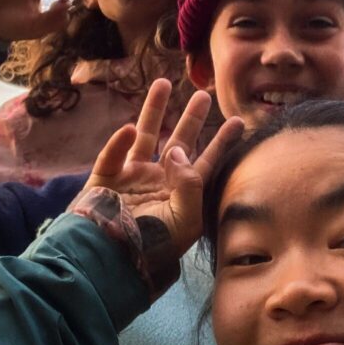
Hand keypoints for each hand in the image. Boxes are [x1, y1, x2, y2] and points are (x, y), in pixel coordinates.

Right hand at [82, 79, 243, 254]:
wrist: (108, 261)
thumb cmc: (152, 246)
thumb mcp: (185, 220)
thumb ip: (190, 183)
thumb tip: (177, 150)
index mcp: (182, 195)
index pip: (207, 163)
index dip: (222, 142)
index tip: (239, 120)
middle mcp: (159, 183)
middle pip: (178, 143)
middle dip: (191, 119)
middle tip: (203, 95)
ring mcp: (131, 180)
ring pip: (145, 137)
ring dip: (153, 111)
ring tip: (163, 83)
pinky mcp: (104, 181)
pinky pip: (112, 155)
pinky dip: (119, 142)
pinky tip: (129, 129)